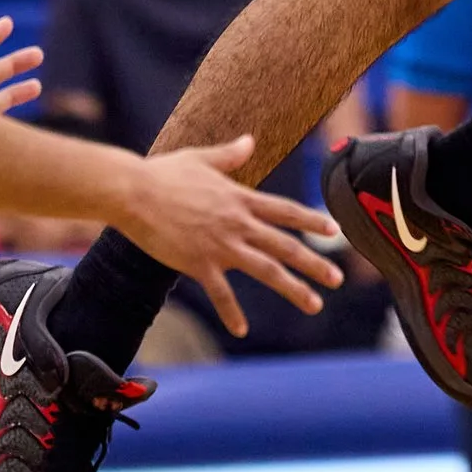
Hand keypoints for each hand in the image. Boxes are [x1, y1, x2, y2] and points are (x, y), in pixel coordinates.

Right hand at [117, 135, 340, 343]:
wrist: (134, 193)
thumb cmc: (164, 174)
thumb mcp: (202, 158)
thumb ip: (230, 155)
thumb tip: (250, 141)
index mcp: (240, 199)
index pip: (285, 212)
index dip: (311, 220)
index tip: (334, 231)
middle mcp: (238, 223)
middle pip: (285, 245)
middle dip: (314, 263)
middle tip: (338, 279)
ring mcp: (221, 246)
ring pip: (266, 270)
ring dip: (293, 288)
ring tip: (315, 304)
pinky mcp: (199, 264)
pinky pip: (221, 294)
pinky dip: (232, 313)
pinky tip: (242, 330)